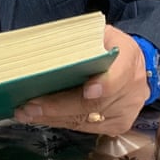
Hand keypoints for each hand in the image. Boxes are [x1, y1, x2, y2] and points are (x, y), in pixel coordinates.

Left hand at [13, 25, 148, 135]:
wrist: (133, 64)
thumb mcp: (98, 32)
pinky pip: (86, 127)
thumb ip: (81, 40)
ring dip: (53, 117)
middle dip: (59, 106)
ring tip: (26, 112)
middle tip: (30, 106)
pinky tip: (41, 117)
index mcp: (128, 58)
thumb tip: (47, 48)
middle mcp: (132, 89)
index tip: (88, 91)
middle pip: (94, 104)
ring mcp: (126, 110)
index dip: (105, 85)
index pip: (119, 74)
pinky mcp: (118, 125)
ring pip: (86, 119)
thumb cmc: (107, 44)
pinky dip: (60, 122)